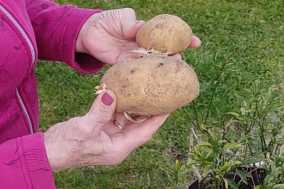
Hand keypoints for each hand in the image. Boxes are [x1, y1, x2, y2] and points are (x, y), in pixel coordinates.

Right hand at [44, 90, 168, 171]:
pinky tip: (122, 90)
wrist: (46, 153)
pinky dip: (118, 104)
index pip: (145, 132)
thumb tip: (111, 93)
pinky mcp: (99, 131)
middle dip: (150, 109)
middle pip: (140, 125)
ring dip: (134, 105)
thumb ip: (100, 111)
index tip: (171, 103)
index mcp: (118, 149)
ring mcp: (108, 138)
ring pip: (127, 119)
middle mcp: (117, 144)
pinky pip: (114, 116)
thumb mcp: (84, 127)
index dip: (159, 118)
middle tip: (162, 91)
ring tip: (146, 87)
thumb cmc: (64, 145)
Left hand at [76, 9, 201, 64]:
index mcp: (146, 33)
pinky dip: (141, 73)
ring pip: (149, 63)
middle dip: (175, 57)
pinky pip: (133, 70)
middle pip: (162, 53)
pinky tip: (150, 76)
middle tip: (183, 60)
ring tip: (170, 69)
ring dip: (160, 67)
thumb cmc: (108, 20)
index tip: (195, 42)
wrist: (88, 31)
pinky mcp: (121, 65)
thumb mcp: (122, 17)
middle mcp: (142, 47)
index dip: (182, 39)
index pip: (167, 36)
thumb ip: (132, 23)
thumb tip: (141, 28)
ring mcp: (133, 57)